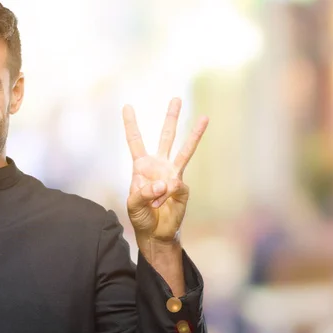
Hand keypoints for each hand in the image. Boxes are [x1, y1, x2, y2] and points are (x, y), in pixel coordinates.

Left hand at [123, 98, 207, 248]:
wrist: (155, 233)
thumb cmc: (141, 215)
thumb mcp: (133, 204)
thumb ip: (144, 192)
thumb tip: (166, 183)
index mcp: (141, 166)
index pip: (135, 141)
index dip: (131, 124)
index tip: (127, 106)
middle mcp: (159, 165)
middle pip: (165, 137)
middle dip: (170, 118)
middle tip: (176, 98)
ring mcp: (173, 175)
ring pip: (184, 151)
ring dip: (194, 134)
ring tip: (205, 117)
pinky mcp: (183, 188)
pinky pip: (175, 187)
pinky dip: (165, 197)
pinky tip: (161, 204)